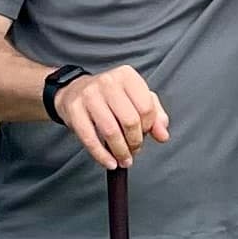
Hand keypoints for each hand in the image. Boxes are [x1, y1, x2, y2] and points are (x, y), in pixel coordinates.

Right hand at [52, 64, 169, 170]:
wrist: (74, 91)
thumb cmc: (109, 96)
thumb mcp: (135, 98)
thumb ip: (155, 114)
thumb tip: (163, 135)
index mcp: (127, 76)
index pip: (146, 107)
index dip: (149, 127)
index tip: (145, 135)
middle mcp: (108, 82)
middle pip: (130, 120)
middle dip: (135, 142)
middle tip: (134, 150)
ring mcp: (89, 95)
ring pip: (111, 131)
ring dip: (120, 152)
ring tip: (124, 159)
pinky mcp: (74, 110)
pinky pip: (90, 139)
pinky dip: (102, 156)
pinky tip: (110, 162)